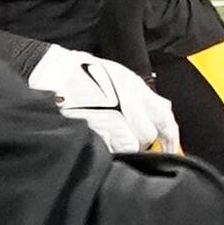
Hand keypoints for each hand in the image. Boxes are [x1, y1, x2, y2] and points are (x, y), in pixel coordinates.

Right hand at [23, 42, 181, 156]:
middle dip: (141, 141)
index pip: (165, 117)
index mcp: (135, 87)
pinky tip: (101, 145)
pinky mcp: (93, 129)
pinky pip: (111, 149)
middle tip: (127, 139)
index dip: (171, 138)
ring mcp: (110, 116)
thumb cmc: (82, 72)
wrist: (52, 73)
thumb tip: (164, 110)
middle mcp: (127, 101)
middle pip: (148, 135)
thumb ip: (144, 95)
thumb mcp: (119, 76)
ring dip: (125, 148)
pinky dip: (110, 151)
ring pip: (131, 145)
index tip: (171, 149)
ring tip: (111, 140)